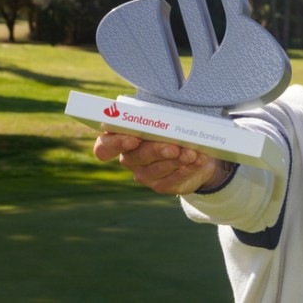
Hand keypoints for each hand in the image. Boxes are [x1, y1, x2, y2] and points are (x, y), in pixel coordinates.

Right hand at [94, 125, 228, 194]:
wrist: (195, 151)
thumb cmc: (172, 128)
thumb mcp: (165, 119)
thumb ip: (160, 117)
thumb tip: (171, 116)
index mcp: (121, 139)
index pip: (104, 147)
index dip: (115, 143)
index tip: (133, 139)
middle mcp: (129, 159)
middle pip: (135, 158)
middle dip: (155, 151)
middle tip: (173, 147)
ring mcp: (145, 175)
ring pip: (155, 170)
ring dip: (175, 161)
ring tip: (191, 153)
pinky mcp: (162, 185)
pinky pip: (173, 180)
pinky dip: (188, 168)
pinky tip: (198, 160)